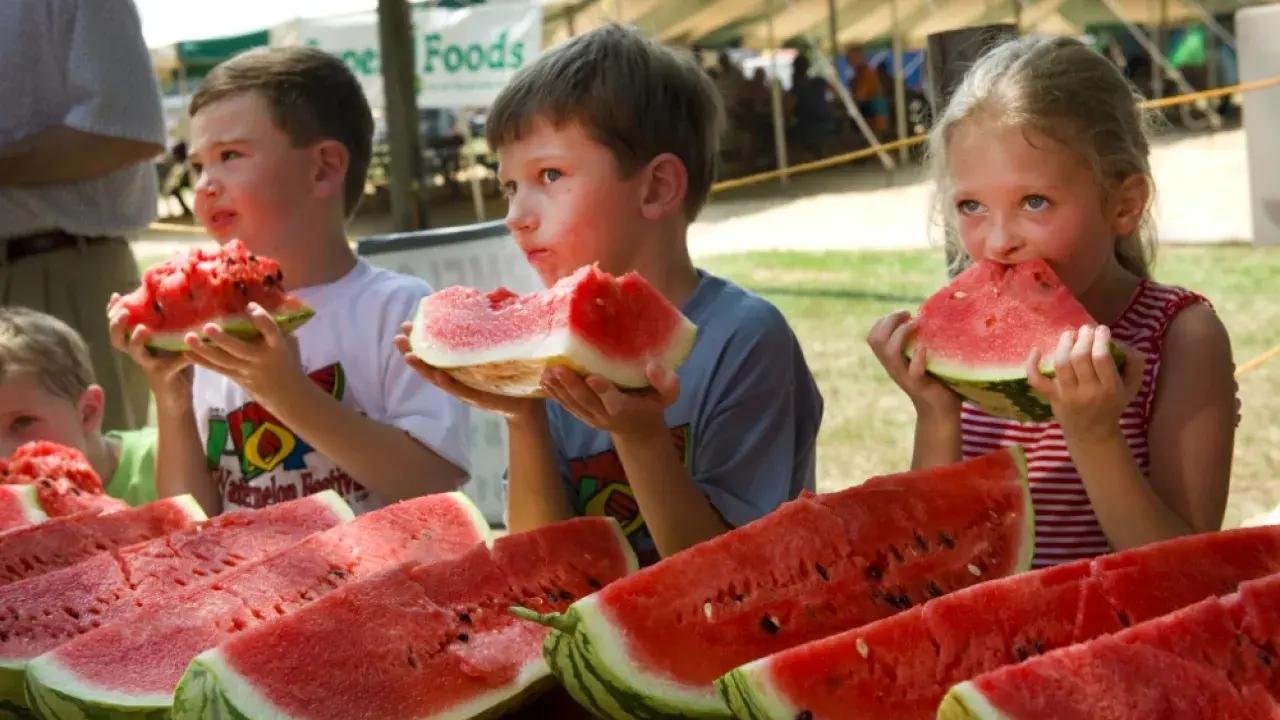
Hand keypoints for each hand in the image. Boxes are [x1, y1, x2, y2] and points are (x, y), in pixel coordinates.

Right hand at [107, 293, 193, 407]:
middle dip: (117, 324)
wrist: (180, 399)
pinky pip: (169, 366)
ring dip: (136, 340)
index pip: (121, 326)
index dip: (113, 312)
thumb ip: (172, 325)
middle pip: (118, 339)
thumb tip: (183, 297)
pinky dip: (180, 358)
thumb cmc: (176, 366)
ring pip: (135, 352)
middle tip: (125, 311)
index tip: (116, 296)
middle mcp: (140, 353)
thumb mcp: (174, 342)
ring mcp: (149, 365)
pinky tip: (187, 352)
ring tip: (143, 329)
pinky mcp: (163, 376)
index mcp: (140, 343)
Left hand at [184, 302, 305, 409]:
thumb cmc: (288, 361)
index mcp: (277, 347)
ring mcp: (247, 369)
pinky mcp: (236, 377)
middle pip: (240, 349)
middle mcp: (260, 358)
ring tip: (189, 338)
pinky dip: (202, 361)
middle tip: (207, 327)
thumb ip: (277, 327)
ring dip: (205, 350)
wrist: (288, 394)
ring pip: (224, 360)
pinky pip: (217, 369)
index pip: (271, 331)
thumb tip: (266, 301)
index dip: (261, 319)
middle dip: (223, 339)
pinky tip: (187, 353)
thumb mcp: (288, 343)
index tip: (250, 306)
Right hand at [392, 322, 539, 420]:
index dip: (420, 335)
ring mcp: (464, 385)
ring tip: (408, 356)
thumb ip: (499, 317)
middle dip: (412, 349)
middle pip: (429, 360)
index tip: (407, 323)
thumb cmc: (513, 368)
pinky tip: (438, 375)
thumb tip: (497, 291)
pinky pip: (459, 389)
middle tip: (398, 337)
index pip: (436, 344)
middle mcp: (457, 372)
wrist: (526, 401)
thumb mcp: (504, 339)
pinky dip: (448, 383)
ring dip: (422, 367)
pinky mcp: (475, 396)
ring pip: (436, 376)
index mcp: (459, 358)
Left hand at [540, 363, 677, 438]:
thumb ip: (667, 384)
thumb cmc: (652, 405)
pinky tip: (544, 380)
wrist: (638, 429)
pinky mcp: (582, 415)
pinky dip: (554, 394)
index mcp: (627, 409)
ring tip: (546, 373)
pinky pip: (566, 405)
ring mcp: (591, 417)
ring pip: (573, 404)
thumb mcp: (667, 397)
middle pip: (587, 401)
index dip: (604, 390)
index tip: (592, 377)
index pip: (615, 401)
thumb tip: (653, 367)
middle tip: (558, 369)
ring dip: (558, 389)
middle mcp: (606, 415)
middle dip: (572, 386)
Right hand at [867, 311, 959, 417]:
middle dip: (890, 321)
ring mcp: (904, 376)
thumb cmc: (935, 381)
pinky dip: (918, 356)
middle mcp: (893, 367)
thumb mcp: (921, 359)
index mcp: (891, 360)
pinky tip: (925, 348)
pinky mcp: (919, 385)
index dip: (884, 320)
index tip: (905, 314)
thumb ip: (919, 343)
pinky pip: (914, 370)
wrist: (939, 411)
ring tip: (917, 324)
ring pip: (889, 352)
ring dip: (902, 333)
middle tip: (909, 315)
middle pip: (875, 339)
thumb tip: (933, 316)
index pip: (873, 336)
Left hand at [1027, 325, 1145, 442]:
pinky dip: (1032, 364)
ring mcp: (1067, 395)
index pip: (1101, 358)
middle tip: (1085, 329)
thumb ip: (1134, 365)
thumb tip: (1127, 344)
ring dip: (1064, 344)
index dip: (1100, 339)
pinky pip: (1037, 380)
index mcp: (1110, 388)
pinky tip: (1036, 349)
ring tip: (1069, 334)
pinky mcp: (1052, 397)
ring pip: (1061, 364)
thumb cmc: (1113, 406)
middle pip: (1080, 358)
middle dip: (1082, 338)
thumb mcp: (1131, 388)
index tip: (1101, 329)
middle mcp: (1088, 392)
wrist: (1092, 434)